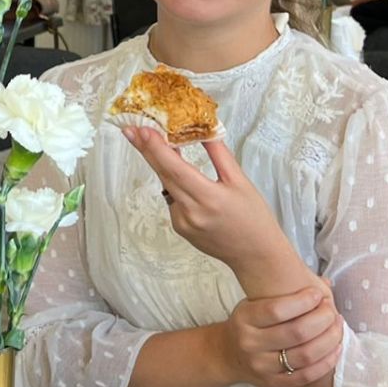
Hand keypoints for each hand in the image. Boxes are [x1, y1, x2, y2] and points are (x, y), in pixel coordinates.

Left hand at [120, 129, 307, 295]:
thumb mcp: (241, 181)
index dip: (156, 149)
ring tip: (153, 141)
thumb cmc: (254, 217)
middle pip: (163, 175)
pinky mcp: (179, 228)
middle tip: (131, 130)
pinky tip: (182, 177)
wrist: (256, 256)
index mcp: (209, 198)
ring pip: (166, 186)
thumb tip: (204, 130)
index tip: (142, 130)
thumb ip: (219, 155)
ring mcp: (182, 222)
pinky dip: (173, 184)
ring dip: (159, 165)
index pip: (175, 169)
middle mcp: (191, 212)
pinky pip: (172, 199)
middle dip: (146, 150)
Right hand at [215, 285, 343, 386]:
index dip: (303, 302)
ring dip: (329, 340)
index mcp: (244, 319)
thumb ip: (285, 295)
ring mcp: (260, 366)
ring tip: (338, 328)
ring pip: (305, 355)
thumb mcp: (254, 304)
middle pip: (296, 332)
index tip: (318, 295)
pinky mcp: (272, 383)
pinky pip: (306, 375)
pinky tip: (335, 349)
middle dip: (322, 320)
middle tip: (332, 312)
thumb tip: (325, 282)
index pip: (277, 310)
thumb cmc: (250, 324)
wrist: (228, 354)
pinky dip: (326, 362)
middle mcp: (249, 343)